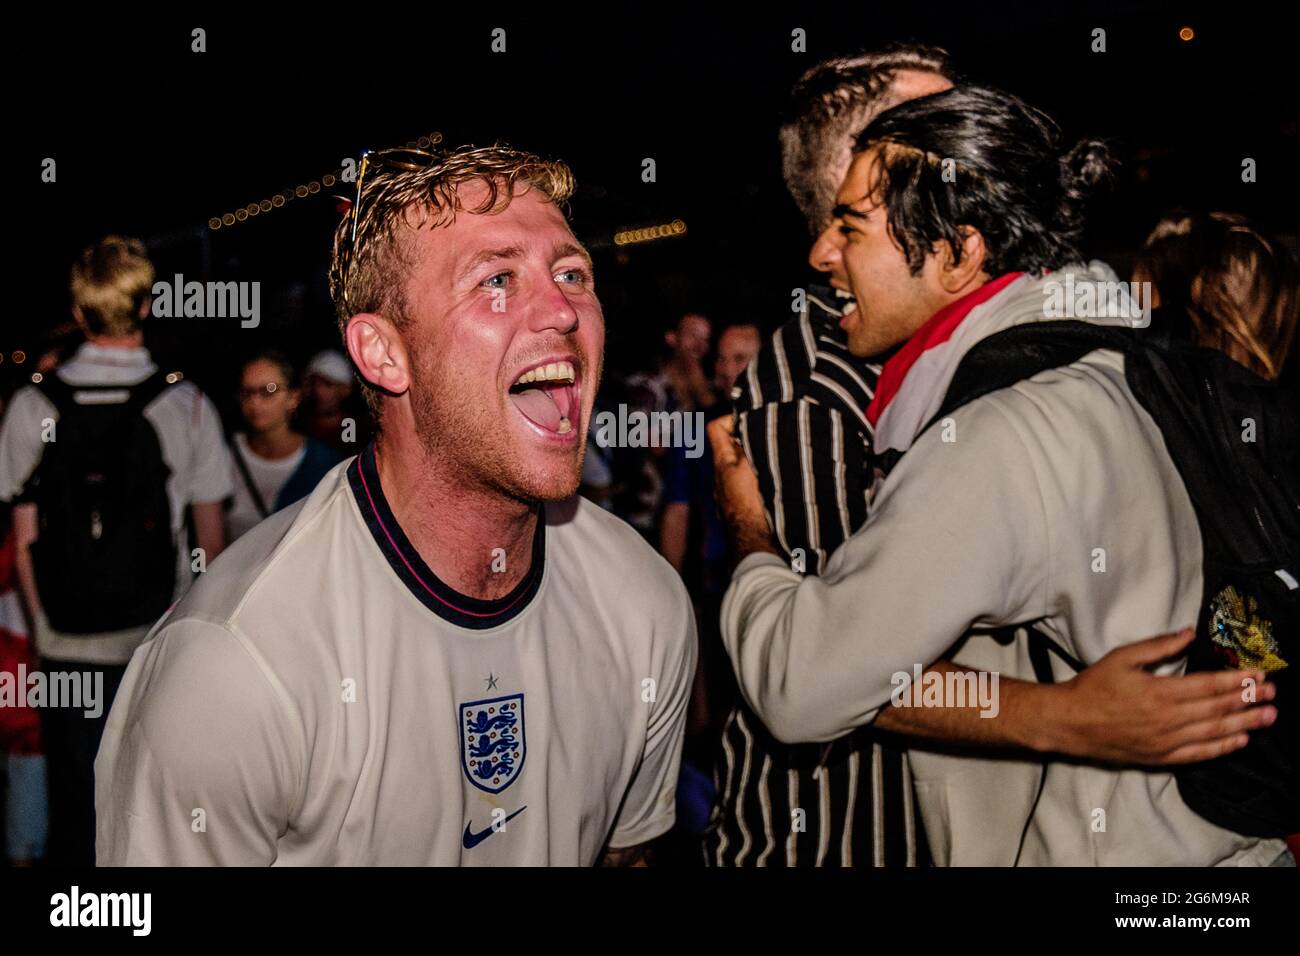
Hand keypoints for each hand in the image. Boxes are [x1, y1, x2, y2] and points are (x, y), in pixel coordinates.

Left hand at [707, 414, 776, 558]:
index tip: (753, 420)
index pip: (716, 429)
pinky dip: (758, 482)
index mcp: (722, 463)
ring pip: (741, 469)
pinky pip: (747, 487)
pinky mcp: (740, 509)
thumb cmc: (751, 504)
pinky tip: (775, 486)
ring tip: (777, 462)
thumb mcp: (749, 468)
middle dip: (750, 441)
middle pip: (732, 448)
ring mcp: (729, 495)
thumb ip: (748, 445)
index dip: (733, 419)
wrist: (754, 544)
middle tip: (771, 440)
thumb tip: (751, 423)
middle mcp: (721, 478)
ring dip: (756, 463)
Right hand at [1048, 628, 1276, 764]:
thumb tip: (1189, 633)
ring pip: (1214, 732)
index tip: (1259, 675)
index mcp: (1160, 691)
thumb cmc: (1093, 687)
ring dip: (1245, 724)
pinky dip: (1222, 748)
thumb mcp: (1122, 657)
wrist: (1070, 722)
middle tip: (1273, 694)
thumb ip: (1158, 646)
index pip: (1209, 685)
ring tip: (1267, 717)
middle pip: (1218, 709)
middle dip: (1248, 700)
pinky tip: (1240, 740)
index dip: (1237, 680)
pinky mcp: (1161, 758)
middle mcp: (1168, 719)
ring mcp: (1166, 741)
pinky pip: (1199, 754)